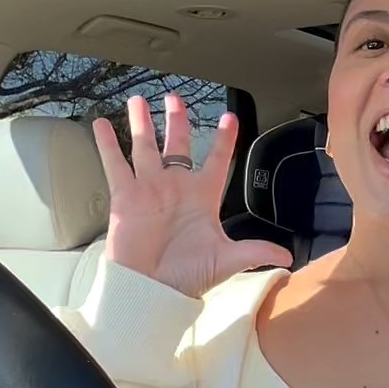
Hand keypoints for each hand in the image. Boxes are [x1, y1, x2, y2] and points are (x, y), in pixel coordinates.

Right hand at [92, 94, 292, 297]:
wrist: (152, 290)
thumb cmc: (187, 277)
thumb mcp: (226, 261)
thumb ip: (254, 252)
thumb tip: (288, 258)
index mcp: (202, 196)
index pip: (217, 160)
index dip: (224, 139)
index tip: (230, 118)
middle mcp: (176, 187)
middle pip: (178, 145)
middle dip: (177, 120)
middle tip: (174, 97)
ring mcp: (149, 189)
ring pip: (145, 147)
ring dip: (141, 123)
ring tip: (137, 100)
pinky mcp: (125, 197)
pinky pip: (116, 164)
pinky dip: (108, 144)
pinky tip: (101, 124)